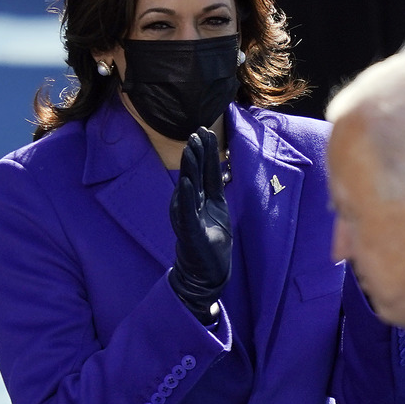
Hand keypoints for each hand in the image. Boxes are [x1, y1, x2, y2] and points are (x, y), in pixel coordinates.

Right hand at [168, 127, 231, 324]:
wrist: (206, 273)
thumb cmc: (212, 241)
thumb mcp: (218, 208)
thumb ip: (215, 187)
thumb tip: (220, 165)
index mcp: (201, 198)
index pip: (204, 170)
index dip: (205, 151)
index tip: (205, 130)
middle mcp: (191, 204)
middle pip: (195, 173)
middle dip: (197, 152)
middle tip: (197, 131)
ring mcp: (188, 217)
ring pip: (188, 187)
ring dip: (189, 167)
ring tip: (190, 148)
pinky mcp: (188, 231)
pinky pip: (186, 211)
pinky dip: (185, 196)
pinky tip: (185, 181)